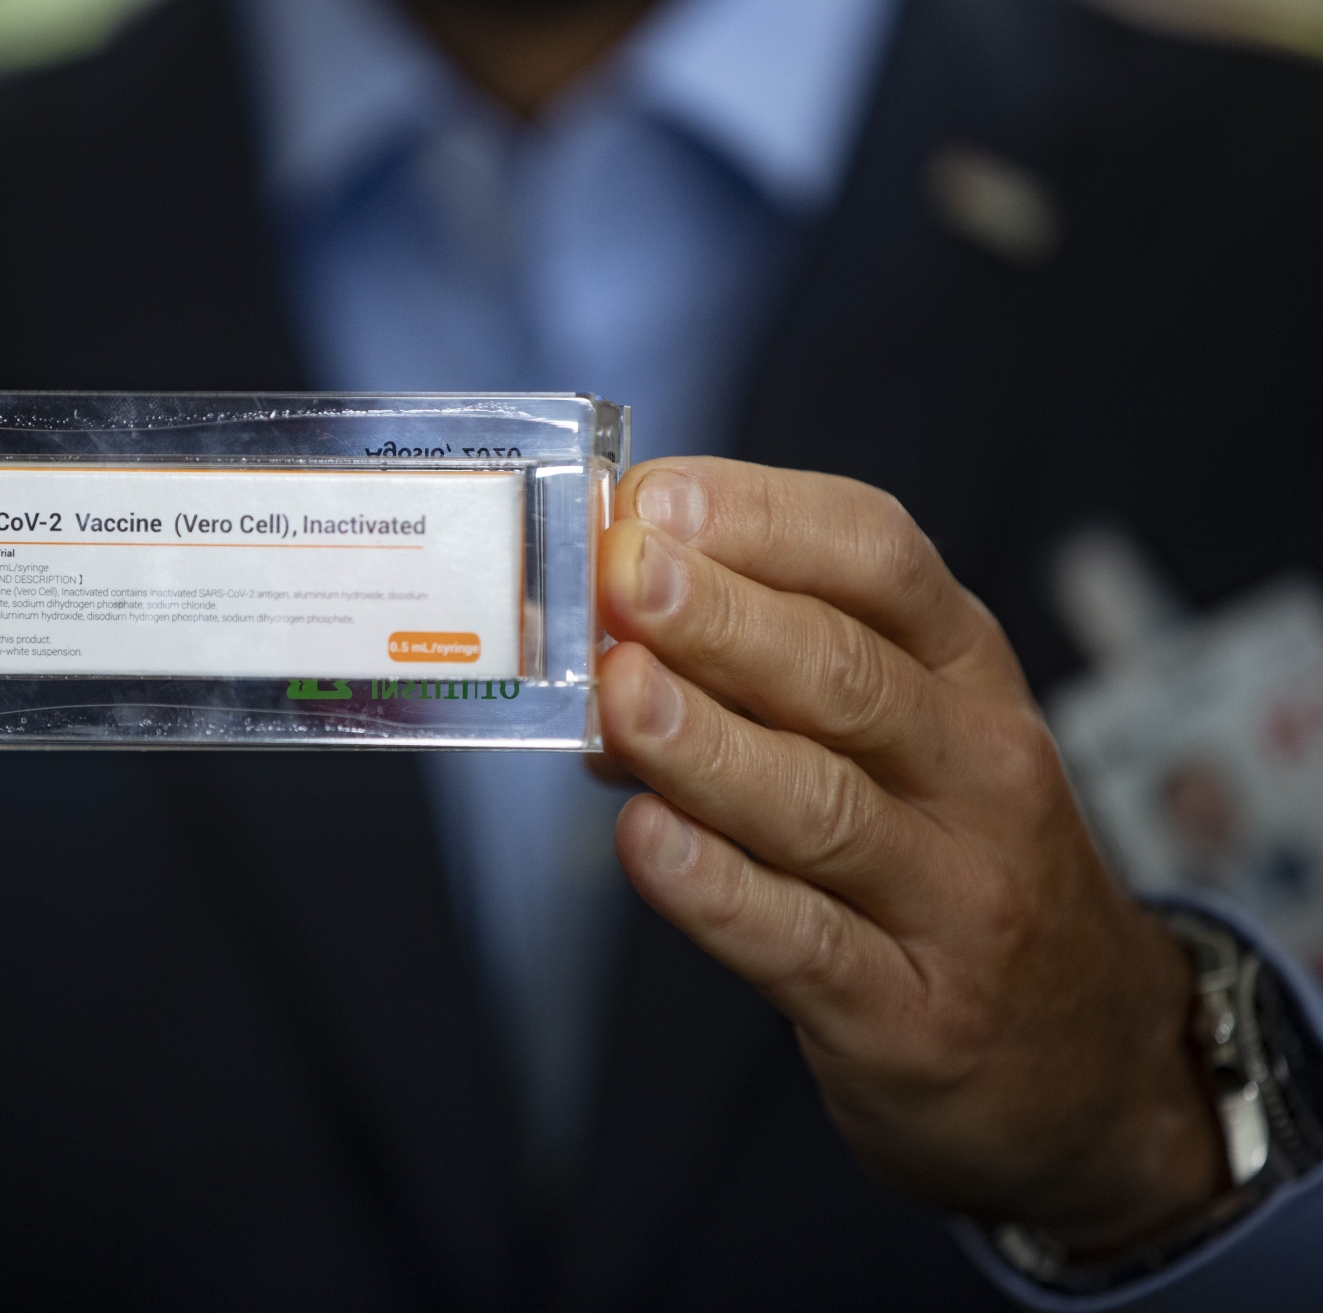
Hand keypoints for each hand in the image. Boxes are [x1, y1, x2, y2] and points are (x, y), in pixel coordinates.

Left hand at [597, 457, 1222, 1254]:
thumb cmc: (952, 858)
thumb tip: (606, 640)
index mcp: (969, 672)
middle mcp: (979, 772)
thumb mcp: (908, 740)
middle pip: (849, 675)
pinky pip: (804, 942)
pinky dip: (718, 890)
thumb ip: (772, 680)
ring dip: (709, 745)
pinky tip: (645, 841)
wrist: (1088, 1056)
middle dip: (726, 618)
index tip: (657, 498)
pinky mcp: (910, 1015)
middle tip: (622, 578)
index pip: (882, 560)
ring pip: (823, 805)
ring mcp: (957, 899)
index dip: (766, 519)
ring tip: (619, 699)